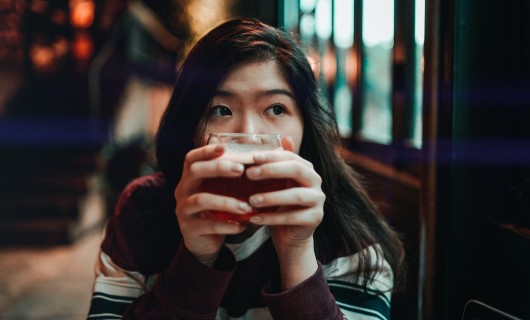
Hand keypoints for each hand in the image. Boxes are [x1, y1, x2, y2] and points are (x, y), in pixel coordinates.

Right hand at [174, 144, 250, 265]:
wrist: (203, 242)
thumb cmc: (216, 211)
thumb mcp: (219, 192)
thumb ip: (230, 177)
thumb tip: (254, 158)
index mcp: (190, 178)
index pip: (191, 158)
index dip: (206, 150)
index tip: (224, 147)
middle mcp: (183, 190)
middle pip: (194, 171)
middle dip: (218, 168)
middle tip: (240, 169)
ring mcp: (183, 210)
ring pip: (201, 199)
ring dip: (226, 201)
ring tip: (246, 207)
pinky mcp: (189, 228)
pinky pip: (208, 225)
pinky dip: (227, 225)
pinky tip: (241, 226)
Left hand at [245, 137, 324, 287]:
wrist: (290, 234)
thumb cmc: (280, 204)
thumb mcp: (276, 183)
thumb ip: (276, 163)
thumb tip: (283, 137)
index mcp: (306, 168)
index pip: (290, 156)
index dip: (272, 156)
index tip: (252, 157)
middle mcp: (315, 181)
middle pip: (296, 170)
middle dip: (272, 170)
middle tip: (249, 174)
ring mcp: (318, 200)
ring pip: (296, 196)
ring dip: (271, 197)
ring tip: (251, 200)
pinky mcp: (315, 218)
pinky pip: (293, 217)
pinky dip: (272, 218)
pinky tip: (255, 218)